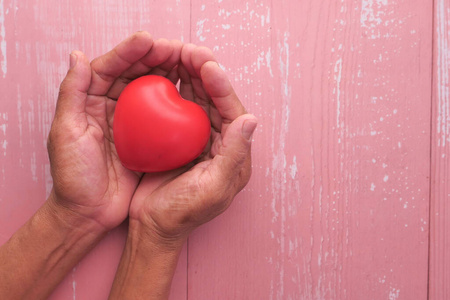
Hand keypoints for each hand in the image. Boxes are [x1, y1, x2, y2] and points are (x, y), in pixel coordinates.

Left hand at [47, 32, 182, 230]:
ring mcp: (132, 123)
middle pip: (135, 74)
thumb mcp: (65, 132)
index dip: (128, 52)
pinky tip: (190, 93)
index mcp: (90, 101)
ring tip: (187, 62)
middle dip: (154, 57)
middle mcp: (112, 107)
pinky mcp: (147, 139)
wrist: (89, 213)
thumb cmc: (73, 176)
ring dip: (168, 73)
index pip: (110, 68)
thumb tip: (78, 55)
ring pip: (152, 90)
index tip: (148, 41)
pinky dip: (176, 101)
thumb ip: (71, 93)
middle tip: (176, 48)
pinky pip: (163, 114)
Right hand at [129, 44, 257, 243]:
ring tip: (178, 55)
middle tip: (191, 50)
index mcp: (234, 154)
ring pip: (197, 101)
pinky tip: (163, 77)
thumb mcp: (213, 187)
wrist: (154, 227)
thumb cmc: (184, 212)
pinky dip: (172, 92)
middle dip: (205, 74)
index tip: (208, 64)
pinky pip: (177, 111)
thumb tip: (251, 119)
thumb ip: (234, 154)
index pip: (232, 112)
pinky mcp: (177, 141)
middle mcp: (219, 143)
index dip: (222, 87)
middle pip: (215, 101)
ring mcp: (197, 140)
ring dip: (189, 78)